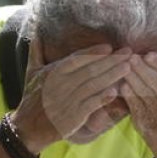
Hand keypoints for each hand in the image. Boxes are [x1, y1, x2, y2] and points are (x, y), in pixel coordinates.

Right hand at [10, 38, 132, 151]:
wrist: (27, 128)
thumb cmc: (32, 98)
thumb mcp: (31, 73)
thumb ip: (36, 50)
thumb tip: (35, 29)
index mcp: (52, 73)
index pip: (76, 59)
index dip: (93, 53)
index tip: (110, 47)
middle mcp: (60, 85)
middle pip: (89, 70)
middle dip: (111, 60)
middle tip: (129, 52)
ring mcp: (67, 101)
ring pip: (93, 85)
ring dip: (112, 76)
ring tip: (128, 67)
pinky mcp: (73, 117)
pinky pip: (91, 104)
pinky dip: (103, 97)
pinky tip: (116, 91)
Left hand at [120, 50, 156, 157]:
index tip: (148, 56)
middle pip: (152, 78)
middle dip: (140, 67)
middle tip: (129, 57)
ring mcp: (152, 104)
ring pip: (141, 88)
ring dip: (131, 77)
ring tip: (121, 67)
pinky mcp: (140, 113)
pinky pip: (132, 101)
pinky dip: (126, 93)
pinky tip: (119, 85)